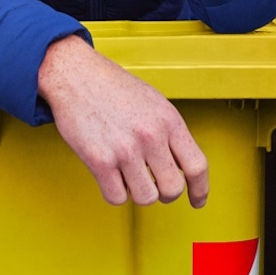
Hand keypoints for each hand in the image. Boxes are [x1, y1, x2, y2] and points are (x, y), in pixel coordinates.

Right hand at [37, 35, 208, 206]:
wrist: (75, 75)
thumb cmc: (112, 86)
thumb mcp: (154, 102)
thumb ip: (169, 132)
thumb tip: (181, 165)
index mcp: (168, 120)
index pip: (196, 165)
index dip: (200, 189)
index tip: (197, 199)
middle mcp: (150, 135)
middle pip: (173, 188)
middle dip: (166, 193)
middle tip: (156, 186)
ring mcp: (125, 150)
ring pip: (146, 198)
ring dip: (139, 192)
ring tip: (129, 175)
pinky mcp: (99, 161)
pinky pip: (116, 197)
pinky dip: (114, 191)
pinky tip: (112, 175)